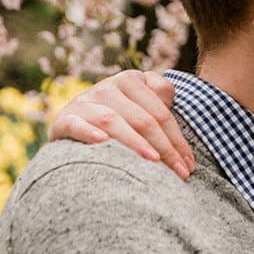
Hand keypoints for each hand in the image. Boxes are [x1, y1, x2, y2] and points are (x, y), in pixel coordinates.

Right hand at [47, 70, 195, 180]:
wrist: (74, 128)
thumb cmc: (120, 120)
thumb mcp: (140, 104)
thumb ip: (159, 98)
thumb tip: (171, 95)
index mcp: (130, 81)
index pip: (161, 113)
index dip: (178, 140)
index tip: (189, 165)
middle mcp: (107, 87)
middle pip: (142, 119)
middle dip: (165, 148)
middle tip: (180, 173)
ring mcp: (84, 102)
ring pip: (113, 121)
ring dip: (135, 142)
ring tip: (153, 161)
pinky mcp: (64, 119)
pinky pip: (77, 124)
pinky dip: (88, 132)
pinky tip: (102, 142)